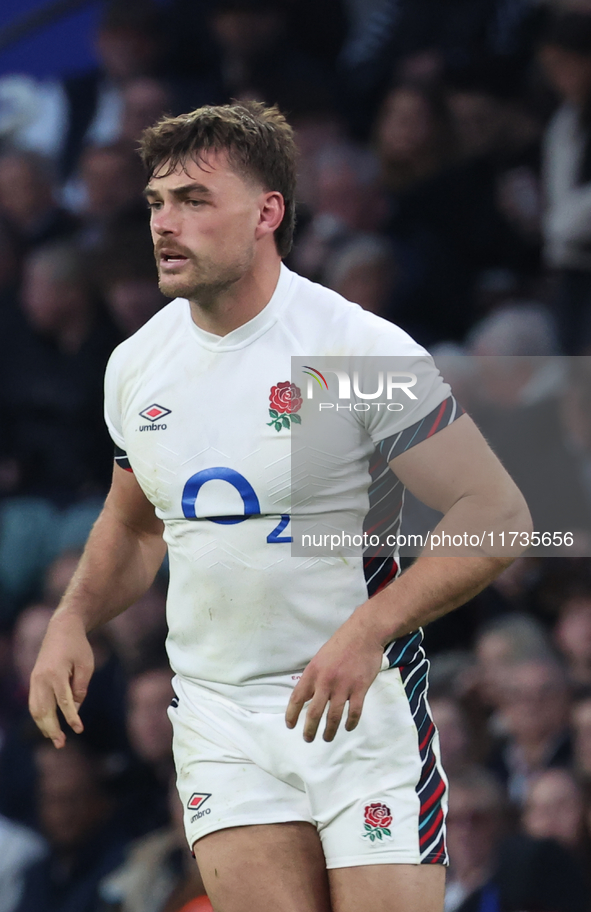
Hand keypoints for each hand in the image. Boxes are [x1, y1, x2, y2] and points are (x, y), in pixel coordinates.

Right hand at [29, 611, 93, 748]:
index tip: (79, 730)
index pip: (63, 702)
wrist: (61, 628)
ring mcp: (34, 679)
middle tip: (61, 745)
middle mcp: (41, 678)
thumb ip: (80, 688)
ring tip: (55, 740)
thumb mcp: (86, 665)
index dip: (71, 718)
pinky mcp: (34, 680)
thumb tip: (74, 708)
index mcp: (56, 674)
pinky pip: (34, 703)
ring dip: (44, 726)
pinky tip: (48, 727)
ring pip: (35, 709)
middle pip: (44, 710)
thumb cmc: (78, 646)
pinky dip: (40, 717)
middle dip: (52, 729)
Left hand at [285, 618, 383, 741]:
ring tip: (327, 738)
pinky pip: (354, 712)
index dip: (291, 714)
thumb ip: (313, 677)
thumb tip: (307, 696)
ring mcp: (343, 686)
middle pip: (313, 712)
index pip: (297, 698)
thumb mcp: (319, 658)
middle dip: (309, 730)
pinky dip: (350, 723)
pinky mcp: (360, 688)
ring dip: (329, 731)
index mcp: (312, 672)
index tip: (290, 726)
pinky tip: (347, 727)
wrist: (364, 634)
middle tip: (308, 739)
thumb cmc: (340, 644)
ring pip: (333, 716)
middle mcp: (325, 681)